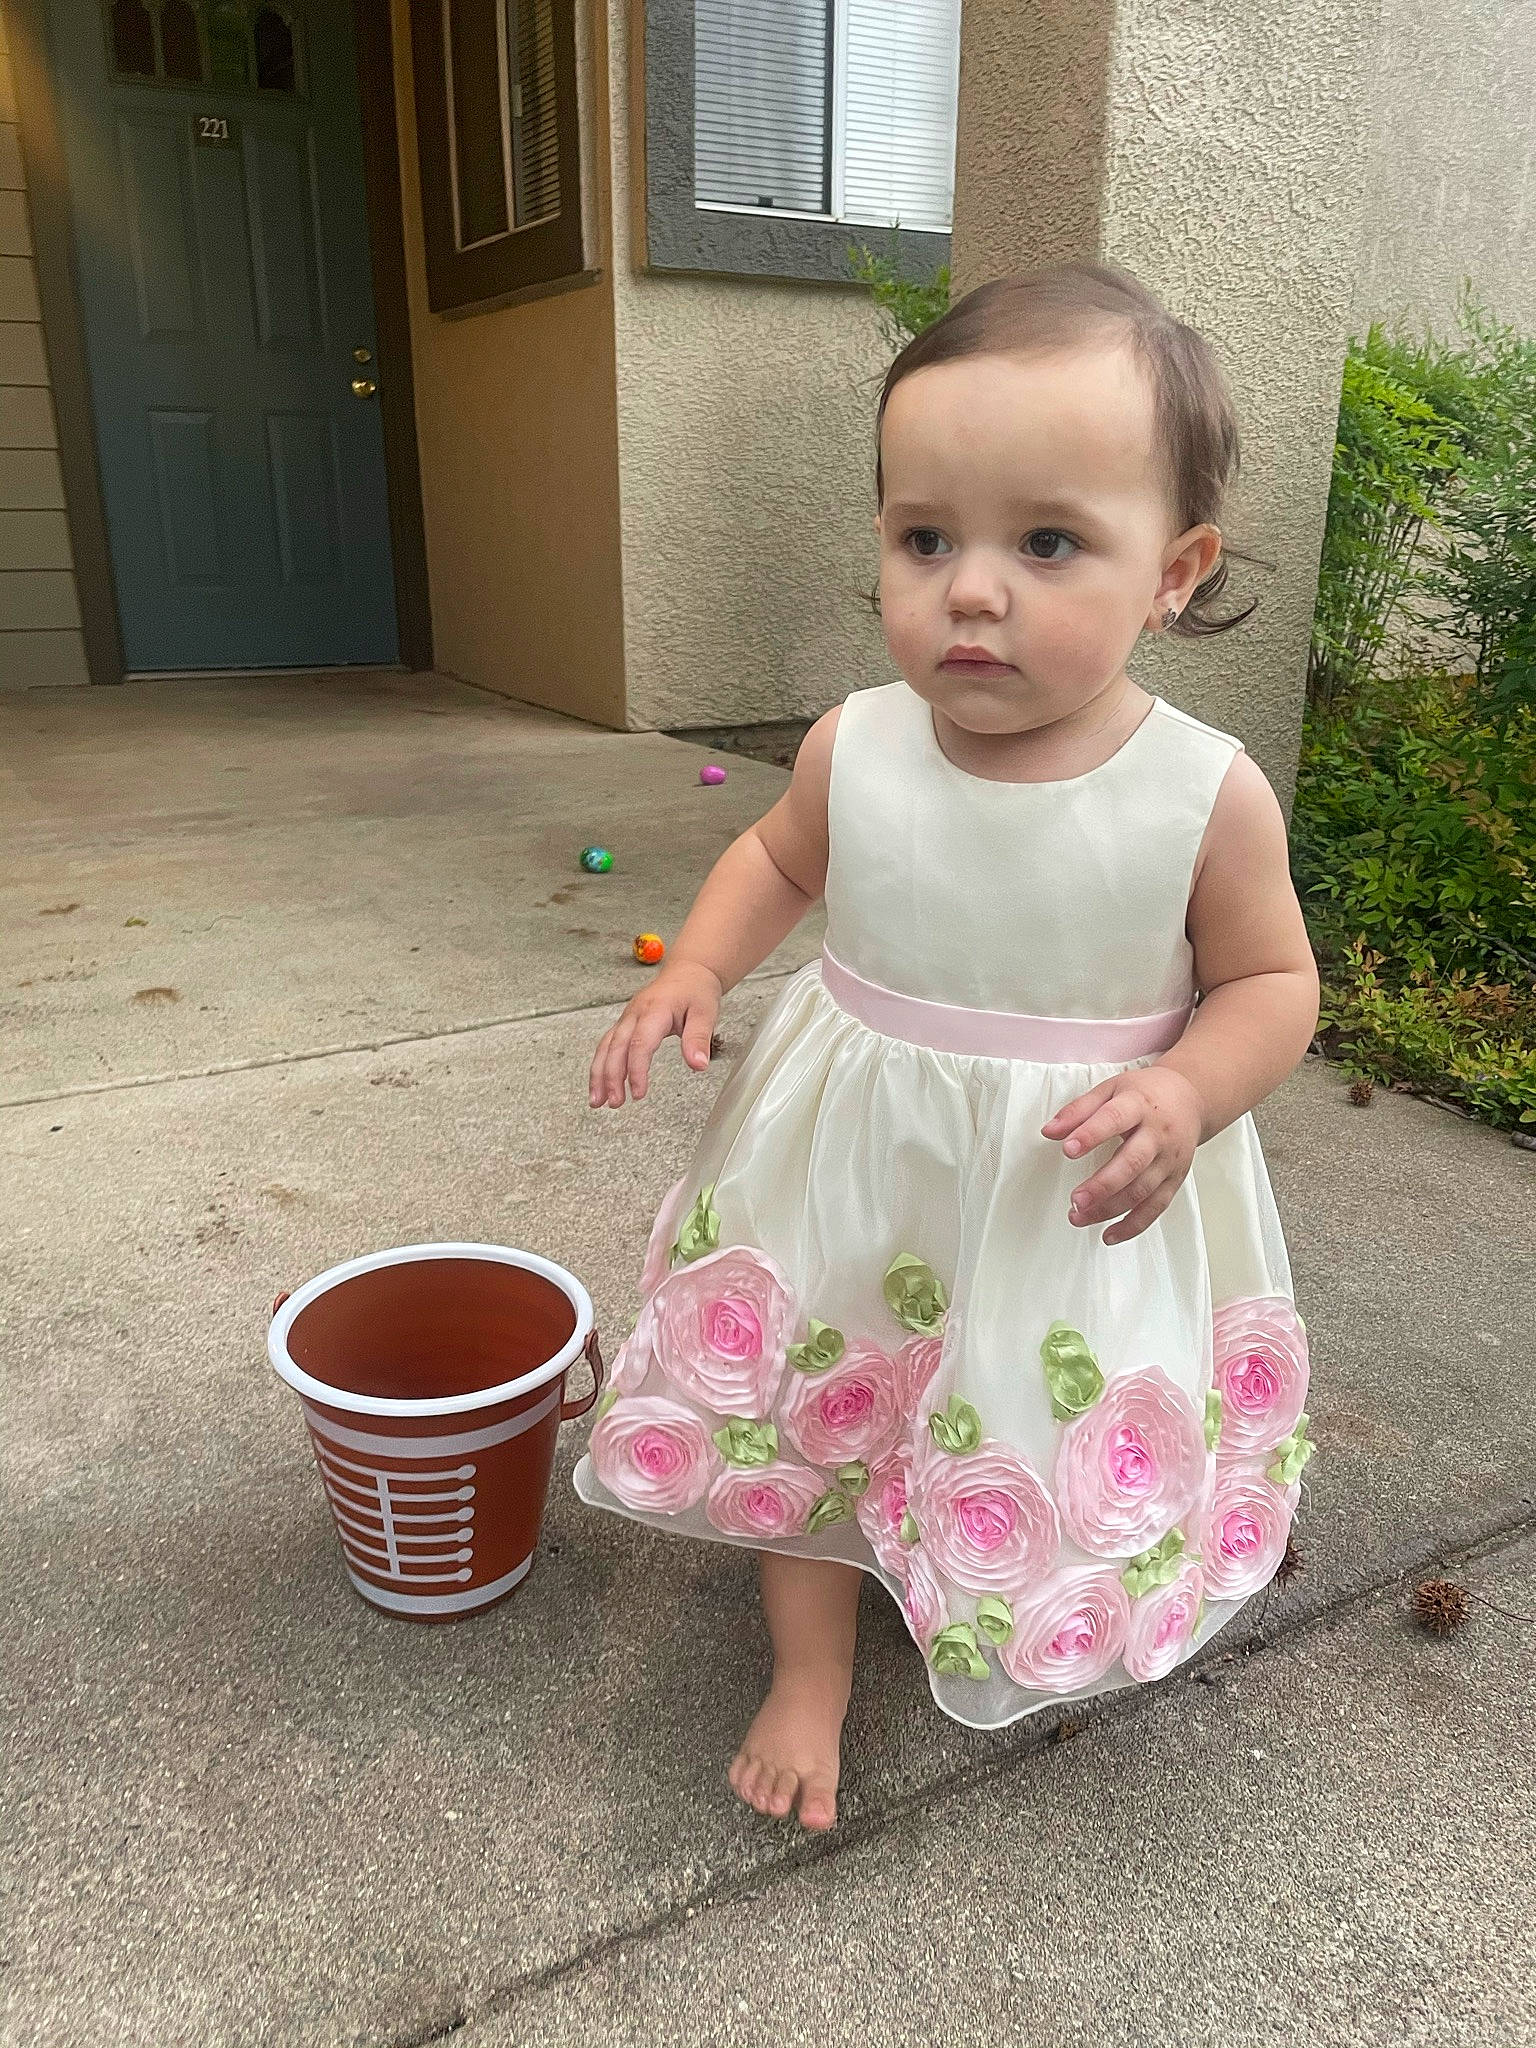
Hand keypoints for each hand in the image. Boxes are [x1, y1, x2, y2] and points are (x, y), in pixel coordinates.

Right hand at [589, 962, 722, 1107]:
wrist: (687, 973)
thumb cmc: (695, 991)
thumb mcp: (705, 1013)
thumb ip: (699, 1039)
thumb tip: (698, 1065)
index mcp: (655, 1010)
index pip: (640, 1043)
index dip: (637, 1070)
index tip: (639, 1093)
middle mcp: (635, 1013)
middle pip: (616, 1047)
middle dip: (611, 1077)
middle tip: (615, 1103)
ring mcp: (627, 1018)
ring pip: (606, 1047)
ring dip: (599, 1074)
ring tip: (598, 1101)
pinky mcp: (624, 1024)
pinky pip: (607, 1045)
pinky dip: (601, 1066)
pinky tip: (600, 1085)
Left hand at [1040, 1065, 1205, 1245]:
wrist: (1191, 1098)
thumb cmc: (1146, 1094)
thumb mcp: (1110, 1089)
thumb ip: (1078, 1110)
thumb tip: (1049, 1131)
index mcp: (1139, 1105)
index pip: (1115, 1120)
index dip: (1091, 1135)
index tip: (1068, 1150)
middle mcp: (1158, 1135)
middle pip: (1132, 1163)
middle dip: (1103, 1185)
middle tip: (1076, 1200)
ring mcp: (1169, 1160)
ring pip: (1142, 1190)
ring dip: (1110, 1209)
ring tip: (1080, 1216)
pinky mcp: (1174, 1179)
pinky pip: (1156, 1207)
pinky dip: (1133, 1225)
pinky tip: (1109, 1234)